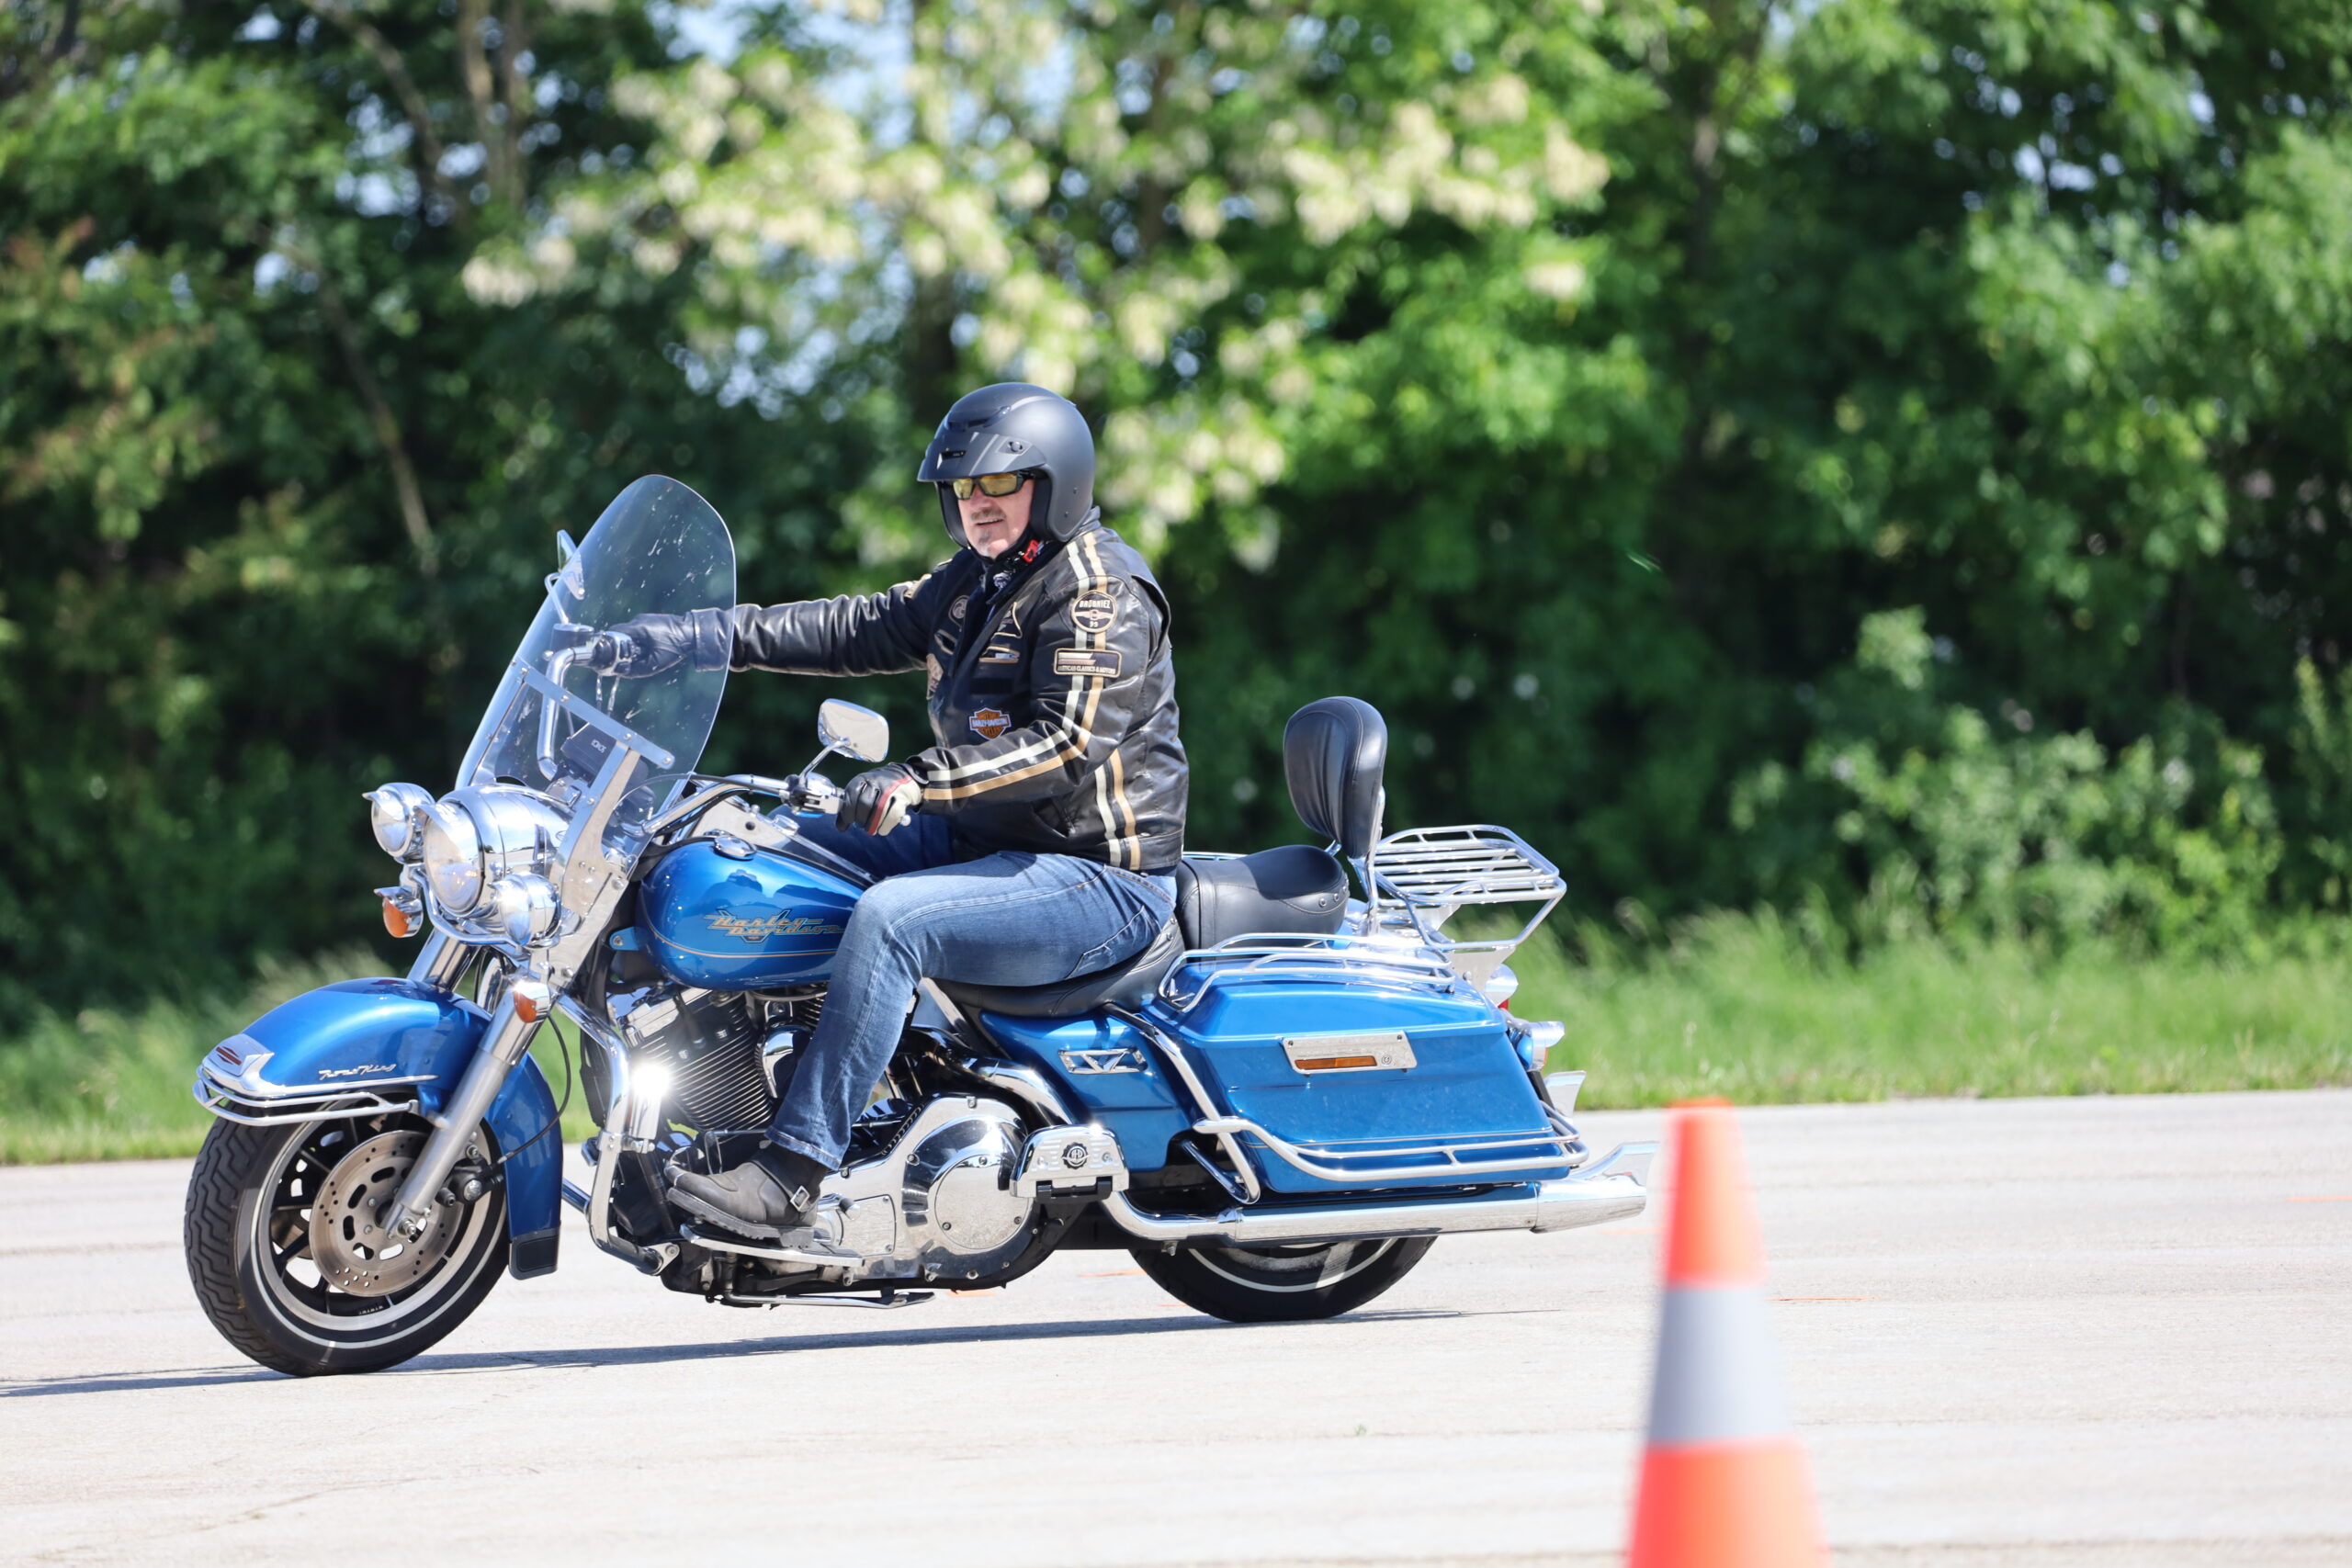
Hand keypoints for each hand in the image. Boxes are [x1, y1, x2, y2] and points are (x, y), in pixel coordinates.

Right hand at [591, 609, 729, 676]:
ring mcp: (645, 619)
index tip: (608, 656)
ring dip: (631, 644)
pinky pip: (638, 631)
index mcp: (637, 627)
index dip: (609, 645)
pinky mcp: (651, 621)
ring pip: (629, 633)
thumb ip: (636, 670)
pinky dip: (639, 640)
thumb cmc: (676, 647)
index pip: (613, 633)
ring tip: (641, 653)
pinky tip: (647, 648)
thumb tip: (621, 673)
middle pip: (620, 634)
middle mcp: (639, 620)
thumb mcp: (656, 664)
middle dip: (621, 647)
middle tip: (626, 658)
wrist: (693, 633)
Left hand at [837, 763, 922, 835]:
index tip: (849, 821)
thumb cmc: (880, 789)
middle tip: (861, 825)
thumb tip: (841, 827)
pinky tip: (882, 830)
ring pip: (878, 810)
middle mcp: (876, 781)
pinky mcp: (902, 797)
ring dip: (872, 824)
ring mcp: (890, 789)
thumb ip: (851, 806)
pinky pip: (892, 814)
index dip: (848, 811)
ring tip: (870, 829)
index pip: (851, 794)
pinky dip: (885, 826)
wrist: (906, 778)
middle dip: (860, 818)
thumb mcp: (864, 791)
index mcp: (863, 779)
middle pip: (864, 803)